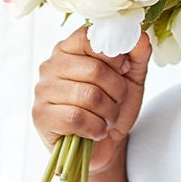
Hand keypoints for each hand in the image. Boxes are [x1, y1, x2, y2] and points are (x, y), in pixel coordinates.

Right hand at [32, 26, 149, 173]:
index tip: (122, 70)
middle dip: (116, 91)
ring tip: (106, 119)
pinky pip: (76, 118)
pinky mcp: (41, 115)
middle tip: (116, 102)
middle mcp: (51, 65)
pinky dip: (95, 128)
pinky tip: (95, 131)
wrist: (104, 145)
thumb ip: (136, 55)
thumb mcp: (131, 79)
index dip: (113, 56)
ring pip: (88, 96)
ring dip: (108, 113)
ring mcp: (43, 90)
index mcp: (69, 49)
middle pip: (94, 69)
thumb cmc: (112, 108)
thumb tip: (139, 36)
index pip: (89, 38)